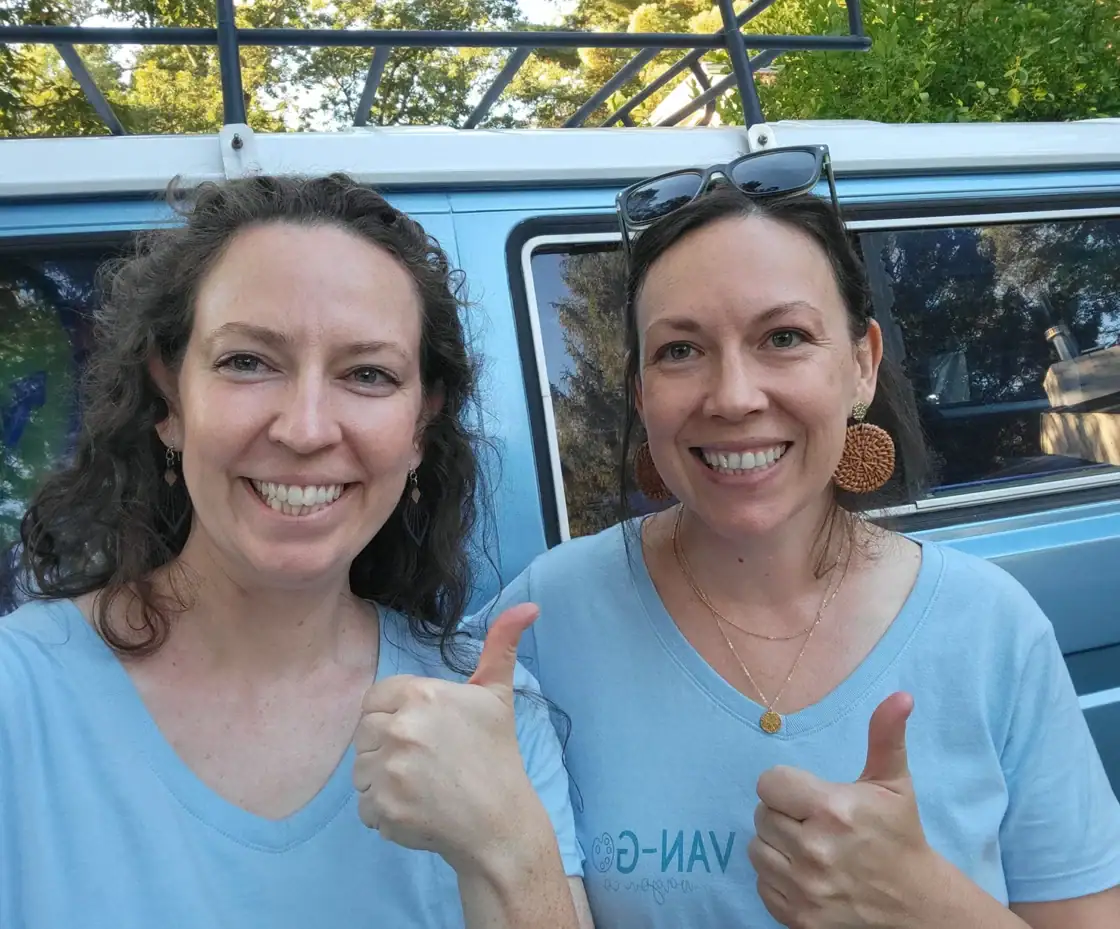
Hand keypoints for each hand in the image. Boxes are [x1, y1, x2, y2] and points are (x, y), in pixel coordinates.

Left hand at [353, 603, 547, 873]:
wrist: (500, 822)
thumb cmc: (496, 755)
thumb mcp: (497, 695)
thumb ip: (500, 646)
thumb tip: (528, 606)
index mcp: (421, 694)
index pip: (375, 699)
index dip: (393, 715)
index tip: (420, 733)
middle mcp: (401, 728)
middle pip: (365, 733)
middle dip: (386, 748)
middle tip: (424, 762)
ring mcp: (390, 770)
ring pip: (361, 769)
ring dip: (382, 779)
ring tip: (420, 785)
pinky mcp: (384, 807)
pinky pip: (364, 804)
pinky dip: (384, 810)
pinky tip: (416, 808)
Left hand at [749, 692, 933, 928]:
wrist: (916, 905)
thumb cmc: (899, 836)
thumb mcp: (893, 783)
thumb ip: (886, 737)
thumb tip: (900, 696)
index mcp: (832, 809)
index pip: (769, 783)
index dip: (787, 786)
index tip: (810, 795)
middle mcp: (814, 850)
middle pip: (761, 815)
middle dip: (784, 814)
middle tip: (813, 822)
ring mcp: (804, 888)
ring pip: (757, 849)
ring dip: (776, 845)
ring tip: (807, 846)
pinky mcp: (798, 918)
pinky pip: (762, 884)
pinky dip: (777, 878)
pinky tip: (805, 873)